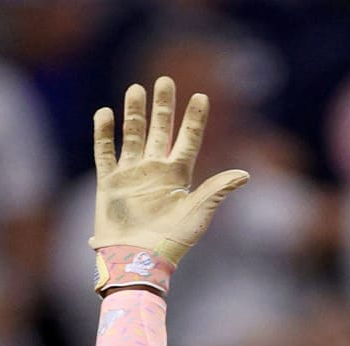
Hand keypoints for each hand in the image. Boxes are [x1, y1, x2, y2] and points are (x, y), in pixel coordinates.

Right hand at [90, 76, 248, 265]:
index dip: (195, 119)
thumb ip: (217, 190)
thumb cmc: (172, 241)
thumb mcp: (198, 213)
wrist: (138, 260)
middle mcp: (155, 171)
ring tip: (136, 89)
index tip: (201, 96)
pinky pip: (105, 152)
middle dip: (163, 106)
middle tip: (165, 80)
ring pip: (133, 135)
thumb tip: (245, 174)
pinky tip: (105, 113)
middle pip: (160, 130)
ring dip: (134, 112)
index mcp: (178, 176)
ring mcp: (131, 175)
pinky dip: (104, 133)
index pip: (188, 139)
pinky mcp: (109, 183)